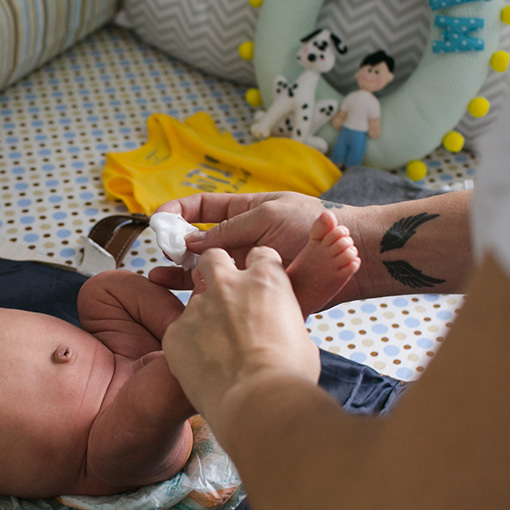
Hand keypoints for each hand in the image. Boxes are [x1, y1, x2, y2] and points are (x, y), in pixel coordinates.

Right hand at [149, 192, 357, 306]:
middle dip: (175, 248)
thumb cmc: (312, 223)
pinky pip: (226, 295)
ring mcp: (248, 267)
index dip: (179, 212)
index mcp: (244, 213)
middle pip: (198, 244)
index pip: (202, 209)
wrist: (351, 251)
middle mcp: (242, 241)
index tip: (159, 221)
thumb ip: (228, 229)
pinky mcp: (256, 292)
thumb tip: (192, 242)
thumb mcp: (266, 216)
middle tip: (159, 257)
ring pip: (207, 272)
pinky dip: (204, 297)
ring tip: (157, 281)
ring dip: (181, 275)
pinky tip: (186, 300)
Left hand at [162, 247, 319, 418]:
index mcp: (265, 280)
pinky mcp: (175, 332)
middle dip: (216, 270)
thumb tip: (277, 330)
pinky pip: (179, 332)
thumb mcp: (300, 337)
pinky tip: (201, 368)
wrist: (258, 401)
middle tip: (223, 296)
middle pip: (214, 257)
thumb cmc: (289, 373)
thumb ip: (282, 321)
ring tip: (215, 348)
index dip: (259, 270)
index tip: (258, 287)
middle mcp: (228, 284)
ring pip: (193, 299)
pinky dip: (188, 345)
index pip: (260, 255)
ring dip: (203, 316)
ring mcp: (198, 307)